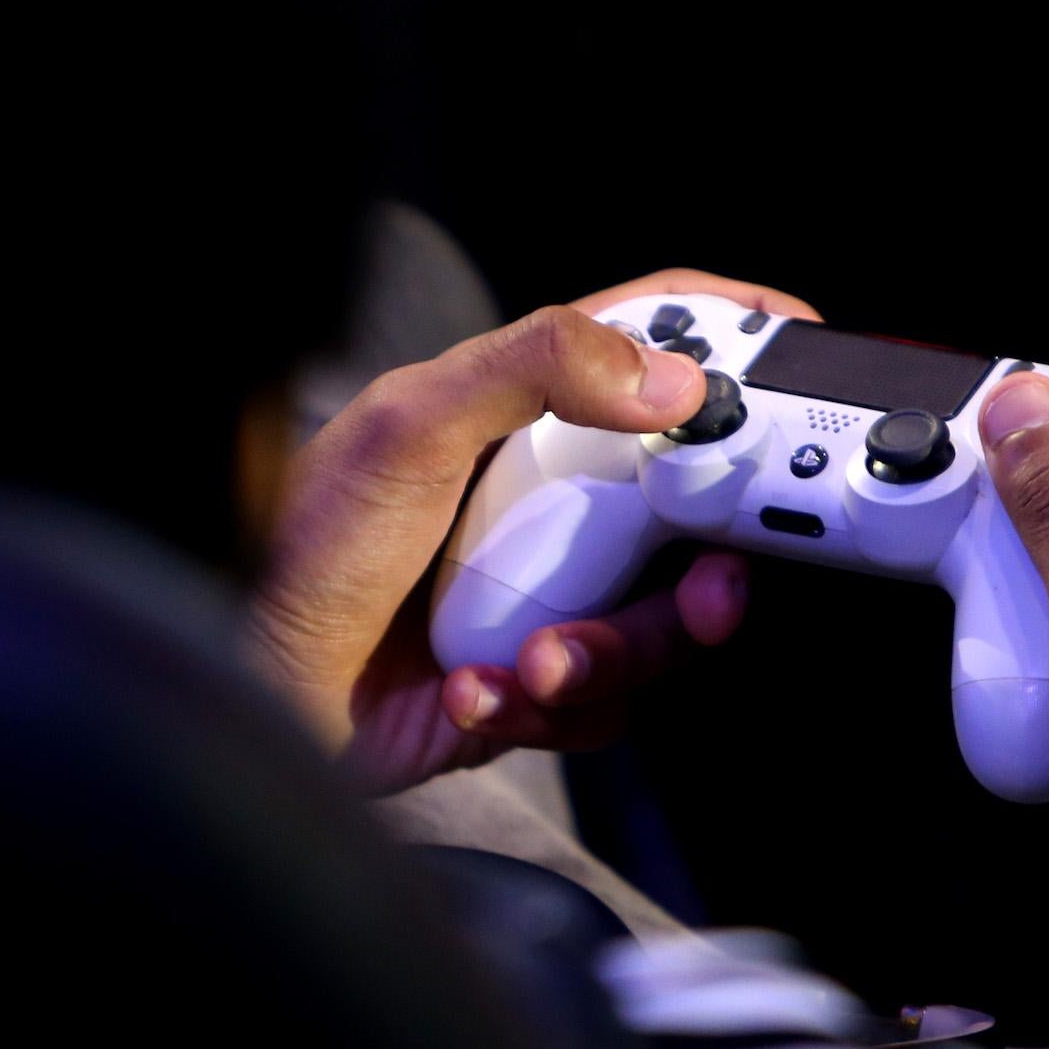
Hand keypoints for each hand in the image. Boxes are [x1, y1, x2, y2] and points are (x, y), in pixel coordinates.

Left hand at [248, 269, 821, 792]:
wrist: (252, 690)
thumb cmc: (300, 544)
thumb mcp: (410, 425)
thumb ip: (534, 365)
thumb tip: (670, 375)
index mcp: (518, 415)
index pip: (646, 351)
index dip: (726, 344)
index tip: (796, 356)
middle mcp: (542, 502)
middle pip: (690, 512)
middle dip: (713, 561)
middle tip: (712, 588)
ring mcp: (542, 594)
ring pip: (659, 625)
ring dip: (611, 653)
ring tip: (535, 661)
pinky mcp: (531, 682)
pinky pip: (601, 702)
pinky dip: (546, 704)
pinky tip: (477, 691)